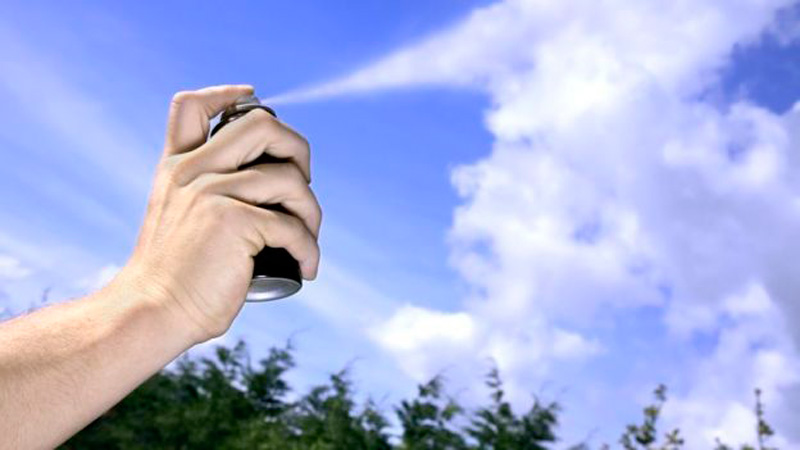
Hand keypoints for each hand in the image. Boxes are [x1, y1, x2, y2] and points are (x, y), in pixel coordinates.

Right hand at [121, 85, 321, 342]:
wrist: (152, 313)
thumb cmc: (175, 277)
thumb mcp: (178, 220)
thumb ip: (206, 193)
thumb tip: (269, 183)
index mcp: (178, 168)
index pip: (192, 107)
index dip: (227, 95)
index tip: (250, 97)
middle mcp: (193, 172)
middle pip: (261, 125)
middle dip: (298, 149)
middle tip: (302, 186)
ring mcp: (213, 193)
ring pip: (290, 179)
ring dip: (311, 212)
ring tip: (306, 239)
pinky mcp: (234, 222)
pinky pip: (292, 226)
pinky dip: (308, 249)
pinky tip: (305, 268)